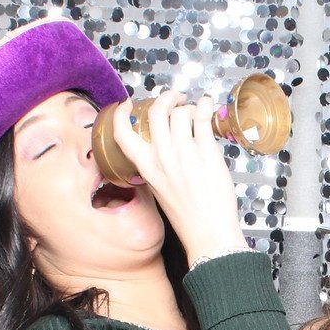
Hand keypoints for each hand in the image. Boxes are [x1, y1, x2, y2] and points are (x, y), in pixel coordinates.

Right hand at [106, 90, 246, 264]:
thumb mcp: (160, 190)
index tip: (127, 103)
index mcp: (146, 167)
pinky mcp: (206, 152)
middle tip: (177, 97)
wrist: (208, 233)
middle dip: (167, 97)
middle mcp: (162, 157)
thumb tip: (165, 146)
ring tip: (197, 110)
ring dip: (189, 106)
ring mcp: (184, 153)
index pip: (123, 133)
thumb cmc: (188, 216)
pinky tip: (208, 105)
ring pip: (181, 113)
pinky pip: (203, 118)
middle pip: (157, 112)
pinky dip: (205, 106)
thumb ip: (158, 167)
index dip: (122, 113)